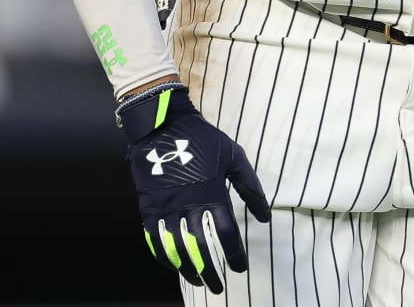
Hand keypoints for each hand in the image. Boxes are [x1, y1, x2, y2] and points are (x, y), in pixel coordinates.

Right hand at [119, 83, 270, 292]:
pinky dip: (163, 257)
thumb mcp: (233, 157)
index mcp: (212, 194)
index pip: (226, 235)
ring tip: (198, 281)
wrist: (162, 125)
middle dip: (211, 272)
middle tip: (218, 287)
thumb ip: (250, 187)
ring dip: (188, 270)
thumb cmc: (203, 140)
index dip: (234, 255)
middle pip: (201, 249)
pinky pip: (154, 240)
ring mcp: (166, 208)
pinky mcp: (149, 207)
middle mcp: (189, 206)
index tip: (239, 267)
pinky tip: (173, 266)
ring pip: (177, 250)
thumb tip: (265, 216)